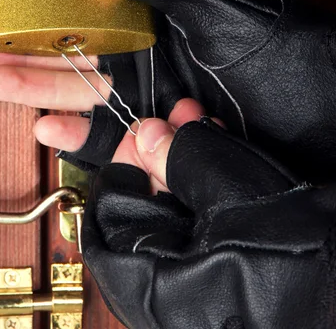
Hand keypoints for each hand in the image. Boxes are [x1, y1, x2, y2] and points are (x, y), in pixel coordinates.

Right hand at [0, 0, 335, 180]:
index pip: (88, 23)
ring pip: (92, 111)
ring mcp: (163, 112)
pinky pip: (121, 153)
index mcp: (162, 27)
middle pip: (79, 68)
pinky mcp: (174, 153)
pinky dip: (87, 145)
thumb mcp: (220, 6)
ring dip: (47, 103)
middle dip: (28, 66)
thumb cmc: (290, 52)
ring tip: (7, 91)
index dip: (44, 24)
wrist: (334, 121)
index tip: (5, 25)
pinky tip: (54, 132)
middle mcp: (158, 68)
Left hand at [82, 113, 335, 328]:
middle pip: (141, 211)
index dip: (123, 165)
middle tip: (178, 119)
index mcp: (154, 286)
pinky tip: (218, 155)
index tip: (144, 132)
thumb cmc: (306, 265)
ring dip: (184, 163)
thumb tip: (146, 135)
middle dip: (160, 154)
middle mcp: (165, 294)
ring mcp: (191, 286)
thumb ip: (183, 161)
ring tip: (202, 125)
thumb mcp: (237, 197)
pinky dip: (204, 189)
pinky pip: (196, 226)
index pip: (107, 216)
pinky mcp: (215, 276)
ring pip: (172, 213)